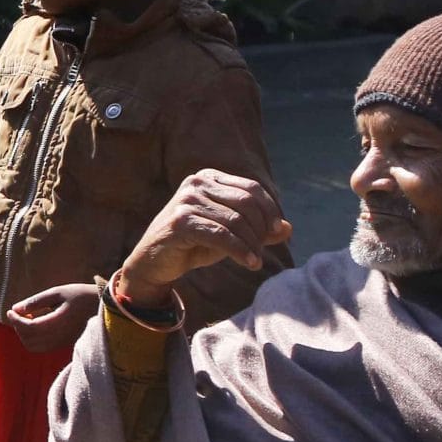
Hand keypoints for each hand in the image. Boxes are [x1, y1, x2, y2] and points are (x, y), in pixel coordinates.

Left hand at [7, 283, 105, 352]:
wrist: (104, 307)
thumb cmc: (81, 295)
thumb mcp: (58, 292)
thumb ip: (36, 301)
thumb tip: (15, 308)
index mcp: (59, 322)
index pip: (30, 328)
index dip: (16, 321)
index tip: (10, 311)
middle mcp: (60, 337)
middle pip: (29, 340)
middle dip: (18, 327)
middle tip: (19, 312)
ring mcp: (61, 343)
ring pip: (33, 347)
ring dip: (24, 335)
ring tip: (28, 318)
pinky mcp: (63, 345)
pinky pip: (42, 348)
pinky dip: (32, 339)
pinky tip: (36, 324)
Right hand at [113, 169, 291, 309]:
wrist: (154, 262)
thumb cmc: (192, 245)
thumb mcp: (229, 235)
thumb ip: (257, 230)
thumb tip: (288, 228)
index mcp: (209, 178)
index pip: (252, 189)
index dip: (270, 210)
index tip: (277, 231)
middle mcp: (197, 183)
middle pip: (246, 202)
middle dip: (261, 229)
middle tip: (262, 251)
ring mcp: (186, 200)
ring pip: (236, 220)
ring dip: (251, 244)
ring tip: (255, 261)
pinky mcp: (180, 221)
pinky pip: (221, 235)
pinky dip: (240, 251)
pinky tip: (250, 263)